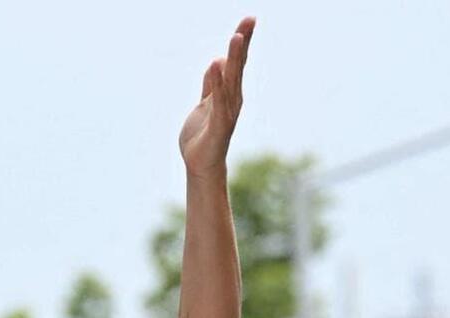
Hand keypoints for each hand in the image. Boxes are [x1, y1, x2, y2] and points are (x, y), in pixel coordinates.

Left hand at [178, 17, 253, 178]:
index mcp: (229, 93)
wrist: (200, 165)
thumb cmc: (203, 135)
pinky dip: (217, 84)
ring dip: (234, 59)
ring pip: (231, 81)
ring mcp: (227, 112)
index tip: (249, 20)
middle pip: (238, 66)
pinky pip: (218, 101)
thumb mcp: (205, 103)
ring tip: (236, 37)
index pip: (237, 63)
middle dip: (243, 43)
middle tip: (250, 20)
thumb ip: (211, 84)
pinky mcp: (218, 125)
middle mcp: (232, 100)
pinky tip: (216, 66)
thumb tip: (218, 61)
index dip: (243, 41)